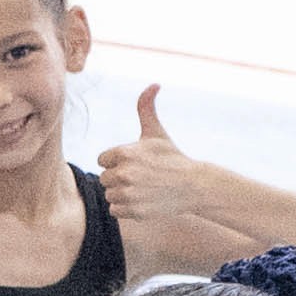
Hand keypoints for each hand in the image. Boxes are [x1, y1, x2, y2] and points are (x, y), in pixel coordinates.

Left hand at [96, 82, 217, 252]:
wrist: (193, 186)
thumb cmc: (172, 157)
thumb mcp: (156, 132)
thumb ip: (146, 108)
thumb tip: (154, 83)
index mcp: (123, 153)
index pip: (103, 160)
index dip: (117, 161)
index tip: (136, 163)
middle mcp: (123, 173)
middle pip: (105, 179)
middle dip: (120, 178)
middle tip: (142, 177)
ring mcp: (128, 194)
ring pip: (110, 195)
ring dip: (123, 194)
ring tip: (144, 188)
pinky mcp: (133, 211)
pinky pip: (115, 210)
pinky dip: (126, 208)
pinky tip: (143, 200)